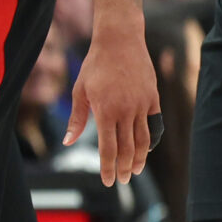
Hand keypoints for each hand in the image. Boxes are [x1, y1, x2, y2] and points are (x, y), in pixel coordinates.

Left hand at [65, 25, 161, 183]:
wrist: (120, 40)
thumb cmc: (96, 64)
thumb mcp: (80, 90)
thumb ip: (77, 119)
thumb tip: (68, 142)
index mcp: (105, 111)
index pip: (108, 148)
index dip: (107, 168)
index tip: (108, 181)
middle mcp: (126, 111)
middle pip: (127, 148)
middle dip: (124, 168)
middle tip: (123, 180)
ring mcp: (142, 105)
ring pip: (143, 140)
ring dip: (139, 158)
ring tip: (135, 170)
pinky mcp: (153, 98)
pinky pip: (153, 124)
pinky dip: (150, 139)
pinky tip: (146, 148)